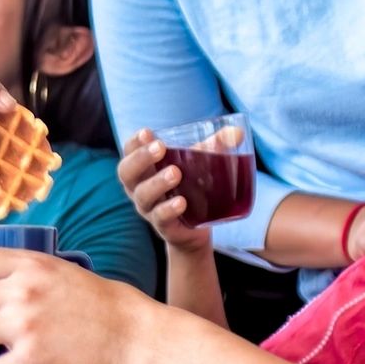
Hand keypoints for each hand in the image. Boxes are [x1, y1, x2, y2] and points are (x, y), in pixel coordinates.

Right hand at [116, 130, 217, 249]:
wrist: (195, 231)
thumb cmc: (190, 189)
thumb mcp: (198, 165)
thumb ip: (214, 148)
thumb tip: (237, 133)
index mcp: (143, 169)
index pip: (129, 152)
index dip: (134, 142)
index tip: (148, 132)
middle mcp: (139, 188)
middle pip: (126, 172)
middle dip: (141, 158)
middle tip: (161, 147)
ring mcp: (149, 209)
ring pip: (143, 196)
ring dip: (157, 183)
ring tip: (175, 173)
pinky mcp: (164, 227)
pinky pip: (160, 218)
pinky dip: (168, 209)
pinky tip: (181, 202)